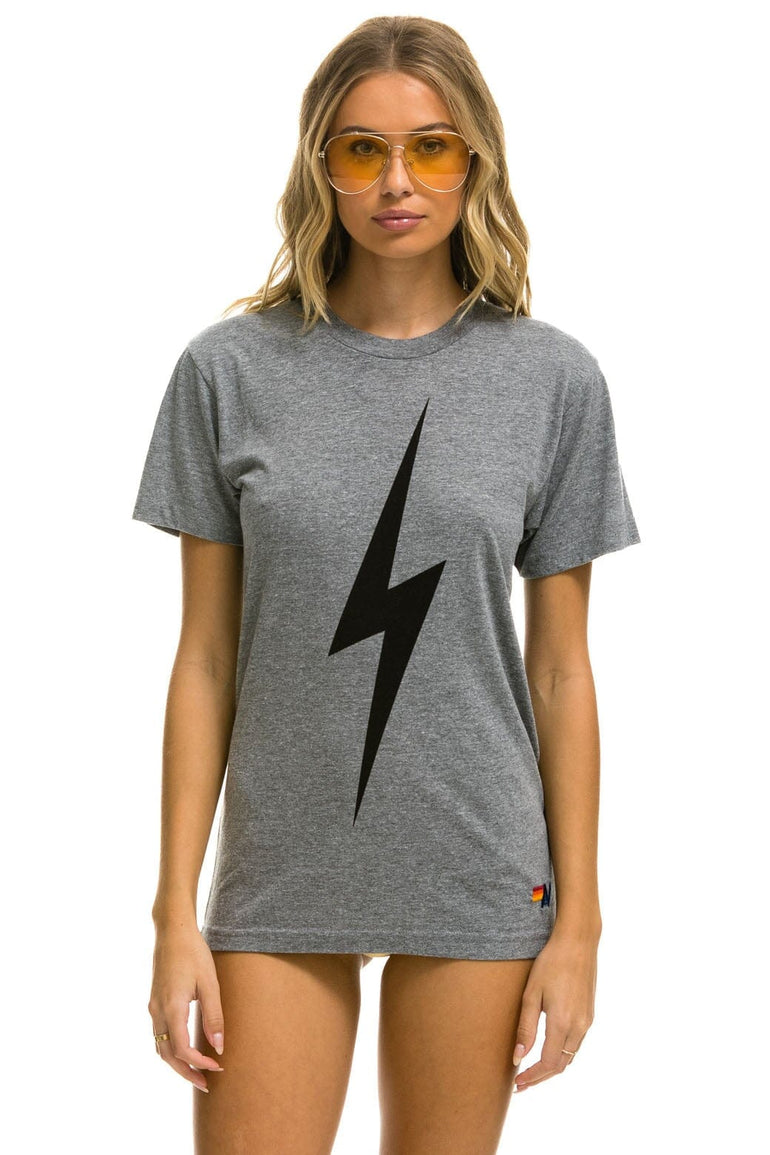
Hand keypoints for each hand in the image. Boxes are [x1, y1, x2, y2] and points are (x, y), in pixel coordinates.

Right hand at [147, 923, 225, 1092]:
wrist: (172, 931)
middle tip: (206, 1084)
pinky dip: (171, 1049)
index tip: (218, 1066)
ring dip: (177, 1063)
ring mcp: (153, 1007)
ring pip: (160, 1046)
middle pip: (167, 1055)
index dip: (199, 1063)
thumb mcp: (210, 983)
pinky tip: (186, 1049)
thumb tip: (219, 1047)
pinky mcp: (154, 1002)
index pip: (182, 1049)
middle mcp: (157, 1011)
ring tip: (197, 1072)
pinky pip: (159, 1034)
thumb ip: (214, 1016)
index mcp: (172, 1007)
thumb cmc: (194, 953)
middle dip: (186, 1072)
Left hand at [511, 926, 597, 1090]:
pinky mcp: (589, 1014)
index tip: (516, 1083)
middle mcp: (579, 1027)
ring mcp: (587, 1021)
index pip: (547, 1064)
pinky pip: (576, 1043)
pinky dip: (561, 1054)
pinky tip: (548, 1050)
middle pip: (560, 1065)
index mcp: (562, 1023)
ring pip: (569, 1056)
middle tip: (520, 1084)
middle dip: (540, 1077)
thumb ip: (525, 1028)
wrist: (578, 942)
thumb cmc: (550, 963)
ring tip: (531, 1070)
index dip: (532, 1077)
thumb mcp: (531, 994)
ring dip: (551, 1068)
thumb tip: (518, 1058)